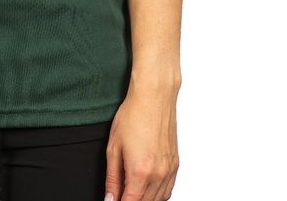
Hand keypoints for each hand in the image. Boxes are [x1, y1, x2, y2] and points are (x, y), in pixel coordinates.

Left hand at [103, 84, 179, 200]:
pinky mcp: (175, 165)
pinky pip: (168, 190)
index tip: (113, 200)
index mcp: (140, 172)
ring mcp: (169, 171)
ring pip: (158, 200)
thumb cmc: (132, 116)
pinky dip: (157, 194)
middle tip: (119, 193)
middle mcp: (158, 175)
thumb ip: (112, 178)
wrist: (154, 97)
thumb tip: (110, 198)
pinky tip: (147, 187)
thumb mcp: (113, 147)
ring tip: (130, 188)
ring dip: (144, 199)